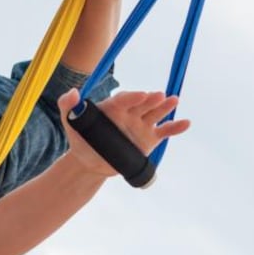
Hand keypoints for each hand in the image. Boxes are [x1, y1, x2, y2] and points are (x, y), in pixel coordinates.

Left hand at [58, 89, 191, 176]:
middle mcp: (129, 113)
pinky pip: (164, 132)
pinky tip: (186, 123)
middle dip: (151, 99)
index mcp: (113, 107)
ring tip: (175, 101)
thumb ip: (67, 105)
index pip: (124, 99)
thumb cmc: (79, 138)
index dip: (132, 97)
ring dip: (165, 108)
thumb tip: (72, 92)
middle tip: (160, 95)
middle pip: (143, 104)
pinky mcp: (149, 139)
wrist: (90, 162)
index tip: (140, 95)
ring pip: (155, 114)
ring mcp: (141, 125)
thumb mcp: (69, 121)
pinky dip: (175, 128)